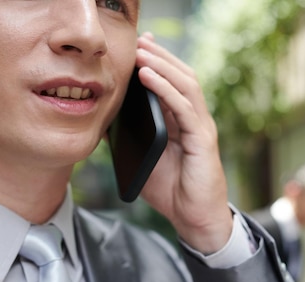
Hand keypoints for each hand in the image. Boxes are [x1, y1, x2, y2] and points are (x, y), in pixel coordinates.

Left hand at [134, 33, 231, 253]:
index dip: (158, 61)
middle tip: (139, 40)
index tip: (138, 45)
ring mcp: (200, 127)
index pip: (172, 83)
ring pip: (186, 85)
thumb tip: (101, 123)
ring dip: (162, 65)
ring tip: (141, 52)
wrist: (194, 218)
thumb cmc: (171, 191)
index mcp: (181, 122)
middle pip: (182, 76)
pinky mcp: (203, 140)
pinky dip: (166, 89)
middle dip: (160, 55)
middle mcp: (194, 119)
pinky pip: (184, 108)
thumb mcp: (143, 160)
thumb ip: (128, 142)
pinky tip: (148, 77)